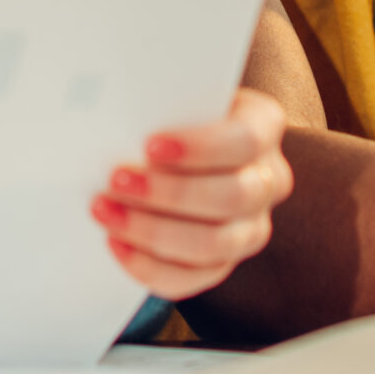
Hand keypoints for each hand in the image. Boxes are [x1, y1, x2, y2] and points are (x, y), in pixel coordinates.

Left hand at [92, 88, 292, 301]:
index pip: (245, 140)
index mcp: (263, 126)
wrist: (176, 150)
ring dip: (153, 231)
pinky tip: (116, 243)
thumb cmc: (174, 113)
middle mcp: (267, 179)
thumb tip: (114, 111)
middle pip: (233, 196)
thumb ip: (162, 102)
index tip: (150, 145)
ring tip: (106, 211)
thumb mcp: (177, 95)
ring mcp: (251, 226)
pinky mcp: (224, 262)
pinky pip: (192, 277)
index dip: (200, 148)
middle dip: (169, 193)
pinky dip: (150, 266)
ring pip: (214, 244)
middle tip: (117, 179)